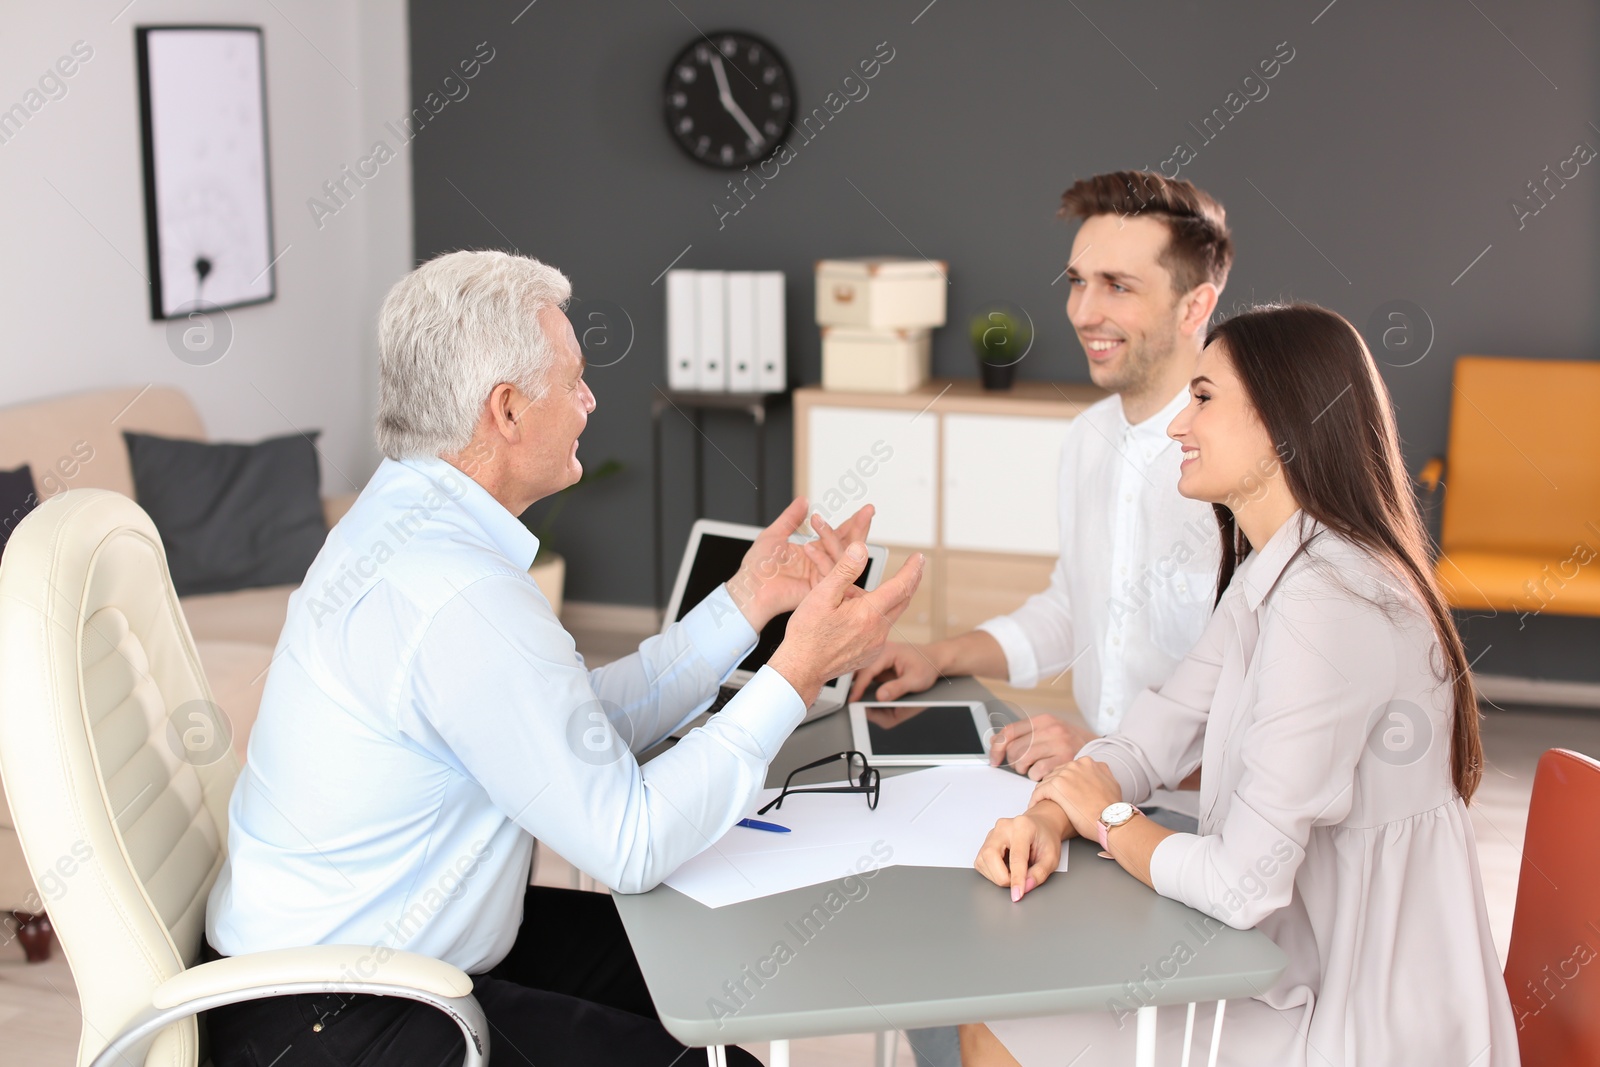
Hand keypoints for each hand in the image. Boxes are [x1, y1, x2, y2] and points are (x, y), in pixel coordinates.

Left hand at [725, 498, 874, 630]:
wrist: (750, 588)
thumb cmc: (757, 567)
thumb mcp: (774, 534)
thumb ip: (791, 518)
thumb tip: (804, 500)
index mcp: (812, 551)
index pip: (838, 535)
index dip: (852, 523)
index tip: (865, 509)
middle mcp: (820, 563)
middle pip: (848, 546)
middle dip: (859, 528)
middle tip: (868, 511)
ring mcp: (822, 577)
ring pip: (843, 558)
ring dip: (839, 539)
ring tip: (821, 524)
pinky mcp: (820, 589)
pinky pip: (831, 573)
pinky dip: (825, 558)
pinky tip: (812, 545)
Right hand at [768, 545, 923, 706]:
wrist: (801, 669)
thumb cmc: (807, 634)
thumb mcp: (821, 595)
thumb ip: (844, 570)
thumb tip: (861, 550)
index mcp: (868, 613)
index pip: (900, 586)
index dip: (912, 570)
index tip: (918, 558)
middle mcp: (878, 631)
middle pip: (903, 601)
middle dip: (911, 581)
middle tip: (915, 567)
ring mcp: (875, 645)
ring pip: (889, 616)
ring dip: (887, 600)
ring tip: (861, 593)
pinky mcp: (870, 654)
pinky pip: (880, 631)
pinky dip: (876, 618)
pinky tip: (856, 616)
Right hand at [847, 640, 939, 701]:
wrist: (933, 659)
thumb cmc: (927, 667)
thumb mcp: (916, 680)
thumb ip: (897, 689)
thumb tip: (880, 697)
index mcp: (887, 651)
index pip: (867, 670)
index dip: (859, 687)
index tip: (853, 700)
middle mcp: (879, 651)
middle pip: (859, 669)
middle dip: (854, 686)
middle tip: (850, 703)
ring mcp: (877, 657)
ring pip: (860, 671)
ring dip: (857, 684)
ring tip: (854, 701)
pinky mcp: (877, 664)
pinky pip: (865, 674)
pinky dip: (862, 684)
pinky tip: (862, 696)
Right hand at [974, 802, 1068, 901]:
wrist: (1040, 826)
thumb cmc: (1045, 839)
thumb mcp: (1052, 857)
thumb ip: (1040, 873)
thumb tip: (1026, 887)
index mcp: (1023, 827)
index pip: (1016, 857)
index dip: (1017, 879)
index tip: (1017, 895)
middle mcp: (1003, 827)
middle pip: (991, 855)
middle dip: (1002, 877)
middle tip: (1016, 883)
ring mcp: (992, 833)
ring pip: (982, 860)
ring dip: (997, 875)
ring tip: (1014, 872)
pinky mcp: (985, 842)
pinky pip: (980, 862)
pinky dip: (992, 872)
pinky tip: (1005, 868)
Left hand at [988, 713, 1097, 779]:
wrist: (1100, 749)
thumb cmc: (1070, 742)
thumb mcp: (1047, 731)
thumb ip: (1022, 734)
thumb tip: (995, 741)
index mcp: (1043, 720)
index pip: (1010, 731)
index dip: (997, 747)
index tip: (994, 759)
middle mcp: (1051, 729)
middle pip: (1015, 748)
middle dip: (1012, 762)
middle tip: (1020, 765)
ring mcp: (1059, 744)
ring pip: (1024, 761)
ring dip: (1023, 769)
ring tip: (1031, 769)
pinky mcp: (1065, 761)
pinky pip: (1037, 772)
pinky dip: (1036, 777)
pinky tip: (1043, 774)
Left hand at [1030, 756, 1124, 842]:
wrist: (1112, 820)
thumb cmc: (1111, 809)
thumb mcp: (1112, 784)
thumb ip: (1101, 775)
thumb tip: (1097, 776)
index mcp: (1088, 763)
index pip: (1067, 770)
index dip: (1063, 783)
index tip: (1061, 793)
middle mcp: (1076, 764)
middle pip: (1055, 774)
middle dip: (1052, 788)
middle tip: (1049, 800)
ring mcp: (1066, 773)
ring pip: (1046, 782)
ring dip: (1042, 794)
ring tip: (1041, 805)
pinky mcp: (1057, 786)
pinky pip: (1040, 791)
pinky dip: (1035, 799)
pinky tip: (1035, 807)